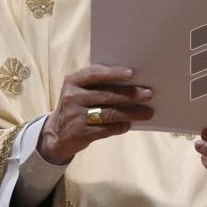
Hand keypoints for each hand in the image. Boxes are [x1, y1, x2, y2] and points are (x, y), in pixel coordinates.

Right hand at [38, 64, 152, 164]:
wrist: (57, 133)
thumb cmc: (78, 105)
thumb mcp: (80, 91)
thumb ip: (99, 85)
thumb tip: (133, 83)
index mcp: (73, 81)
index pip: (94, 74)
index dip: (113, 73)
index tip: (131, 74)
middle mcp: (72, 97)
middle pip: (107, 95)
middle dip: (130, 94)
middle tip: (148, 94)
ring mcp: (75, 116)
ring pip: (110, 113)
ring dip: (132, 113)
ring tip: (147, 112)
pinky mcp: (81, 133)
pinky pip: (107, 129)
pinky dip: (121, 126)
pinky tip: (130, 124)